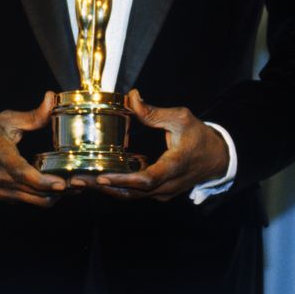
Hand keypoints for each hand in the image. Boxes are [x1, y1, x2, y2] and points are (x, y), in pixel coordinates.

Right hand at [0, 92, 66, 206]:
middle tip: (81, 182)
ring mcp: (3, 191)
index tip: (61, 182)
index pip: (20, 173)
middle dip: (59, 191)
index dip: (42, 181)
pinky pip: (31, 201)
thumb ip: (33, 115)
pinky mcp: (7, 198)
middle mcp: (1, 178)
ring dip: (56, 196)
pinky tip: (61, 186)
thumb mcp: (6, 120)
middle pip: (33, 192)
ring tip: (76, 185)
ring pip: (35, 201)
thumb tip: (52, 98)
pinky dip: (46, 197)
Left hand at [90, 89, 229, 200]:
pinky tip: (97, 180)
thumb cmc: (200, 137)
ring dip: (106, 190)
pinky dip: (116, 188)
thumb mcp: (181, 118)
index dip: (123, 179)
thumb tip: (132, 97)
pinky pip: (135, 194)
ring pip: (131, 196)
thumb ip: (154, 112)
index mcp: (174, 166)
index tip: (102, 177)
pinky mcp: (159, 193)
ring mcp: (163, 193)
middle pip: (132, 192)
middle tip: (76, 181)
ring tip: (80, 182)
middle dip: (103, 187)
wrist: (218, 158)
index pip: (147, 179)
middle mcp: (167, 186)